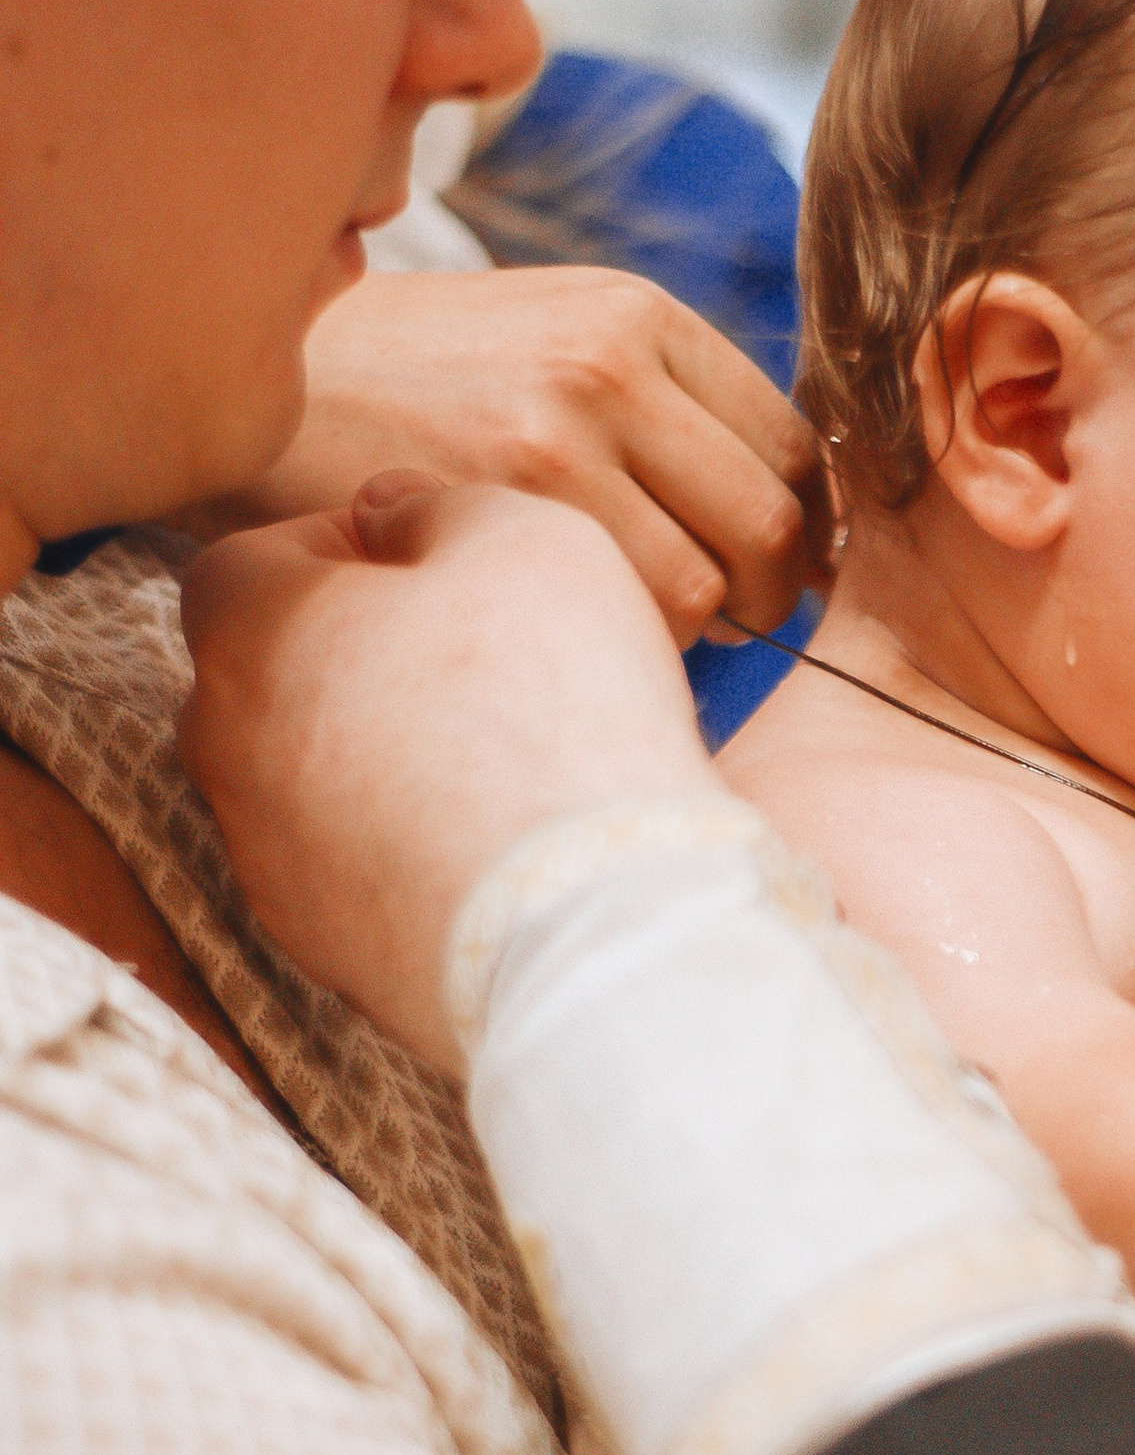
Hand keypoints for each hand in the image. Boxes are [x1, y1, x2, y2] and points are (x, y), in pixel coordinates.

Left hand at [180, 479, 725, 1070]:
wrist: (586, 922)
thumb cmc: (554, 709)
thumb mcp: (522, 535)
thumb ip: (434, 503)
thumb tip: (389, 516)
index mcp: (250, 632)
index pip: (245, 561)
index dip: (338, 549)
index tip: (432, 564)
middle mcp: (229, 751)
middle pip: (269, 677)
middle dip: (352, 657)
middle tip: (474, 659)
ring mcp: (269, 864)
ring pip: (306, 782)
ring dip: (378, 758)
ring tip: (498, 759)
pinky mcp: (325, 951)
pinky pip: (351, 872)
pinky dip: (403, 849)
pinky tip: (497, 845)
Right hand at [192, 264, 826, 642]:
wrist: (261, 384)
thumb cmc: (414, 381)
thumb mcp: (545, 335)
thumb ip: (659, 398)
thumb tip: (790, 511)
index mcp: (638, 316)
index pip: (794, 444)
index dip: (805, 527)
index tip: (782, 571)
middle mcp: (611, 365)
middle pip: (774, 520)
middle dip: (772, 593)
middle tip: (732, 624)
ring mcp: (557, 438)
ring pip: (712, 586)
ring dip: (697, 633)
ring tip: (636, 626)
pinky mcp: (499, 511)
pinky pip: (628, 620)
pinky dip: (625, 647)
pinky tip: (572, 631)